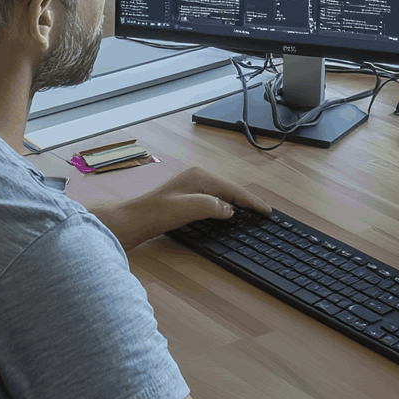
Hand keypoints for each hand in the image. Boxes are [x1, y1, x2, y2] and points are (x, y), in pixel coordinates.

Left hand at [103, 166, 277, 247]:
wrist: (132, 221)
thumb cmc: (154, 214)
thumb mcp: (187, 209)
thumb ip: (212, 206)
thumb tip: (229, 209)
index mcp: (199, 177)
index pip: (233, 190)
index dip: (251, 202)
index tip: (266, 211)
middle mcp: (196, 178)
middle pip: (229, 190)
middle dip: (246, 201)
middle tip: (263, 212)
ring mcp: (190, 188)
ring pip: (221, 195)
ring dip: (236, 204)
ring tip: (250, 214)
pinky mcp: (184, 199)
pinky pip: (212, 201)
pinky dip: (224, 208)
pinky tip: (226, 216)